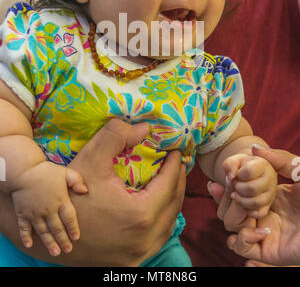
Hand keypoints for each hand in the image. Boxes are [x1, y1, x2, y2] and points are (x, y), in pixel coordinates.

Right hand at [1, 118, 185, 265]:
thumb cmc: (71, 194)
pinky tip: (158, 206)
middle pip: (174, 204)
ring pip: (169, 224)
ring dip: (172, 200)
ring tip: (170, 181)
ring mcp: (139, 253)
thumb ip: (116, 136)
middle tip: (177, 163)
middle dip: (178, 181)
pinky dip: (162, 219)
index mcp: (140, 214)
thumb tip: (145, 127)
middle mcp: (145, 239)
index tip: (176, 151)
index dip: (175, 165)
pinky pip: (158, 238)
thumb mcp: (91, 158)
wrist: (50, 233)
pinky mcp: (132, 261)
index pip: (169, 184)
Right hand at [11, 161, 86, 256]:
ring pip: (43, 231)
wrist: (24, 170)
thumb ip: (76, 180)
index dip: (73, 228)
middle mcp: (48, 209)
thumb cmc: (46, 171)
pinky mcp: (23, 213)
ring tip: (55, 252)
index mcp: (60, 200)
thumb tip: (85, 190)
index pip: (69, 218)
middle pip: (57, 228)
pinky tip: (30, 245)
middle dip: (63, 240)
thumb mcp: (65, 172)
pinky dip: (26, 237)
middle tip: (68, 250)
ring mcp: (35, 213)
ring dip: (49, 242)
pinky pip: (24, 228)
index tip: (76, 238)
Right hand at [214, 147, 299, 265]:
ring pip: (230, 224)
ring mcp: (261, 231)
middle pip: (228, 205)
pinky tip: (263, 230)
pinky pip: (240, 247)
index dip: (228, 182)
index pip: (238, 188)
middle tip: (233, 190)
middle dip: (226, 197)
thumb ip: (280, 158)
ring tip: (250, 211)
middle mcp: (261, 212)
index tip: (227, 175)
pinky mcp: (265, 251)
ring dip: (234, 216)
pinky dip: (244, 238)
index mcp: (268, 194)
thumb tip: (253, 148)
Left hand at [223, 152, 276, 217]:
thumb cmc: (242, 166)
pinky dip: (247, 210)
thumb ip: (230, 165)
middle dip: (238, 188)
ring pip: (255, 203)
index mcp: (262, 165)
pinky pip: (258, 213)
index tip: (237, 174)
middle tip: (235, 185)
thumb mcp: (235, 160)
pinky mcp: (267, 206)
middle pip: (252, 189)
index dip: (239, 174)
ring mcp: (270, 194)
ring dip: (240, 200)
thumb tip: (231, 177)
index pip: (249, 171)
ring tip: (235, 194)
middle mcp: (270, 179)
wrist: (250, 172)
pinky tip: (242, 202)